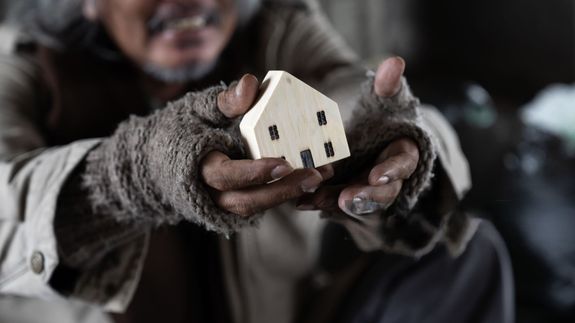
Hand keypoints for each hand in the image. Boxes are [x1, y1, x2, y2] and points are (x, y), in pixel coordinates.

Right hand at [201, 74, 333, 216]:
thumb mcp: (203, 109)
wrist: (175, 154)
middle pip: (248, 200)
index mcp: (200, 167)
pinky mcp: (241, 202)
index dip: (255, 173)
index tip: (284, 164)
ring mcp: (226, 202)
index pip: (227, 176)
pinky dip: (288, 192)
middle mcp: (212, 192)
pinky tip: (313, 177)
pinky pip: (265, 203)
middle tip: (315, 175)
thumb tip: (249, 83)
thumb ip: (227, 100)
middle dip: (283, 190)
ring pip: (259, 206)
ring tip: (321, 175)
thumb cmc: (192, 127)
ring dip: (291, 192)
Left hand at [297, 57, 419, 215]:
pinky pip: (333, 203)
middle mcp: (388, 178)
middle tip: (348, 199)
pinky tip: (301, 201)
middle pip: (383, 192)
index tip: (377, 175)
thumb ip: (387, 86)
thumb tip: (394, 62)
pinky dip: (318, 201)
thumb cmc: (376, 115)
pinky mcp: (345, 197)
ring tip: (316, 200)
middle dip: (366, 197)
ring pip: (357, 202)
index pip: (404, 164)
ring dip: (337, 202)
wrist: (357, 130)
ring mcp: (366, 191)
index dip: (392, 170)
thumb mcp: (383, 99)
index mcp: (402, 153)